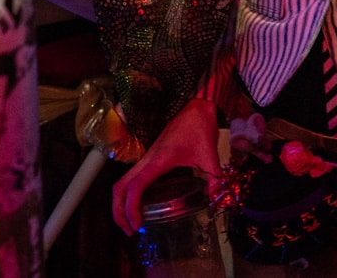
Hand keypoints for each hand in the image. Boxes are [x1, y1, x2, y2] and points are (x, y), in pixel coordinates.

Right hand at [111, 98, 220, 235]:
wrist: (196, 106)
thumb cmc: (199, 127)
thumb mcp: (209, 154)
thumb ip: (215, 178)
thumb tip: (218, 200)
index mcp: (158, 160)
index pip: (135, 186)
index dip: (131, 207)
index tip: (137, 224)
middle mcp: (147, 160)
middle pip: (119, 187)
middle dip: (118, 211)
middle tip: (130, 230)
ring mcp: (146, 158)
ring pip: (121, 182)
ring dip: (120, 204)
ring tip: (131, 223)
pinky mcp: (149, 158)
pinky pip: (130, 178)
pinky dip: (127, 195)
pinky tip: (140, 206)